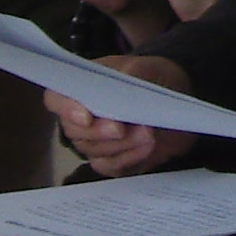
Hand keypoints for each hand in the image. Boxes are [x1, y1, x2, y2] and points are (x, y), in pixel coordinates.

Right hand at [44, 54, 200, 175]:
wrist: (178, 98)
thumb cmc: (154, 77)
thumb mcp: (146, 69)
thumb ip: (131, 77)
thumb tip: (119, 97)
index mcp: (83, 87)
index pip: (56, 99)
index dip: (65, 109)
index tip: (86, 117)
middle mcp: (83, 116)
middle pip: (73, 131)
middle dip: (98, 132)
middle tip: (122, 128)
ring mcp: (97, 141)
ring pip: (94, 151)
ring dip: (121, 145)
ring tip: (147, 133)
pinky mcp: (115, 159)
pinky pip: (112, 166)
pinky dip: (130, 158)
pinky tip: (148, 147)